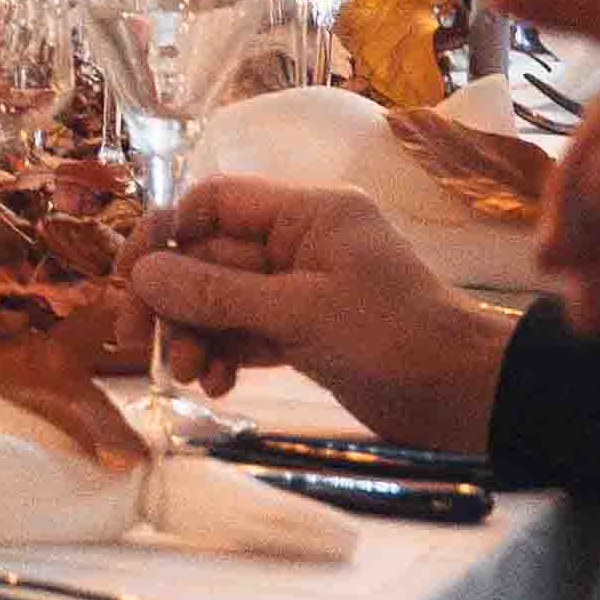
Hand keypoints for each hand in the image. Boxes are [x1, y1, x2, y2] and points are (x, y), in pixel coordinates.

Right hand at [127, 173, 510, 448]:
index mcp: (309, 213)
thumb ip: (218, 293)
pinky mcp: (308, 333)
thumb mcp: (300, 313)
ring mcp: (305, 289)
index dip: (167, 233)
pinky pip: (247, 332)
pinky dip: (225, 354)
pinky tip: (217, 383)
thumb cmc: (394, 340)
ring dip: (196, 332)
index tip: (133, 279)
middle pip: (211, 256)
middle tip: (137, 341)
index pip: (216, 202)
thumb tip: (145, 274)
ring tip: (188, 372)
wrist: (467, 398)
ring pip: (224, 300)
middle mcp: (303, 242)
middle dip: (174, 297)